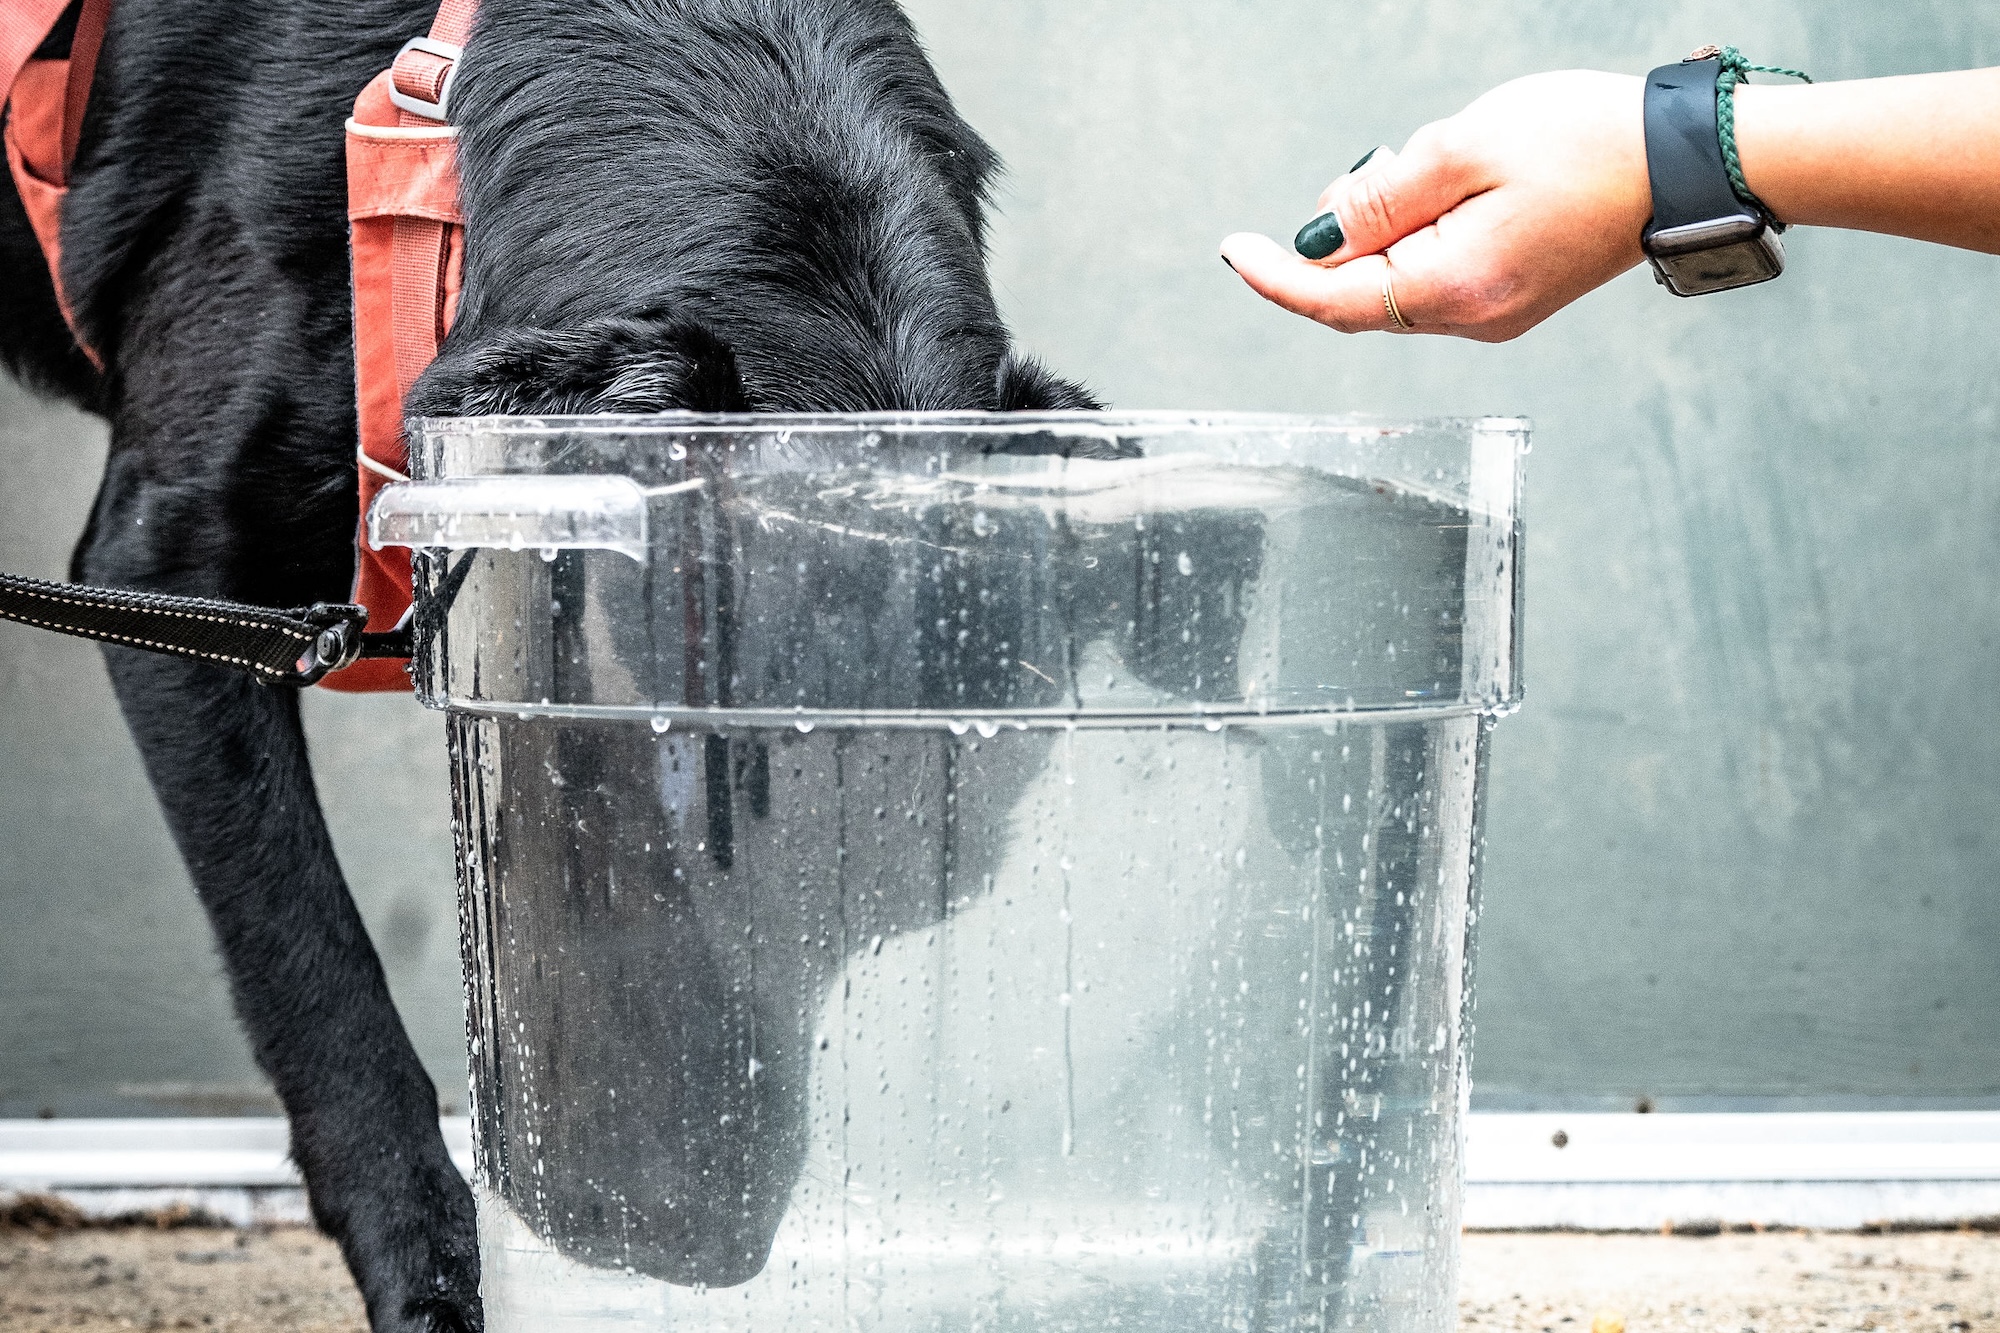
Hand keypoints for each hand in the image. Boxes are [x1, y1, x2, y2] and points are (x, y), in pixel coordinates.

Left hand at [1221, 72, 1652, 341]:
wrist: (1685, 162)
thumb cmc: (1589, 145)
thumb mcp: (1463, 149)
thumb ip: (1381, 196)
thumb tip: (1320, 233)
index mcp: (1454, 288)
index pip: (1333, 299)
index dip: (1275, 276)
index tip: (1234, 249)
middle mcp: (1471, 318)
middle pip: (1362, 295)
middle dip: (1338, 240)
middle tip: (1362, 171)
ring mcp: (1494, 314)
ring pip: (1398, 284)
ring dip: (1384, 233)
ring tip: (1420, 168)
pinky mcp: (1511, 298)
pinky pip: (1435, 277)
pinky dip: (1417, 239)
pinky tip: (1445, 190)